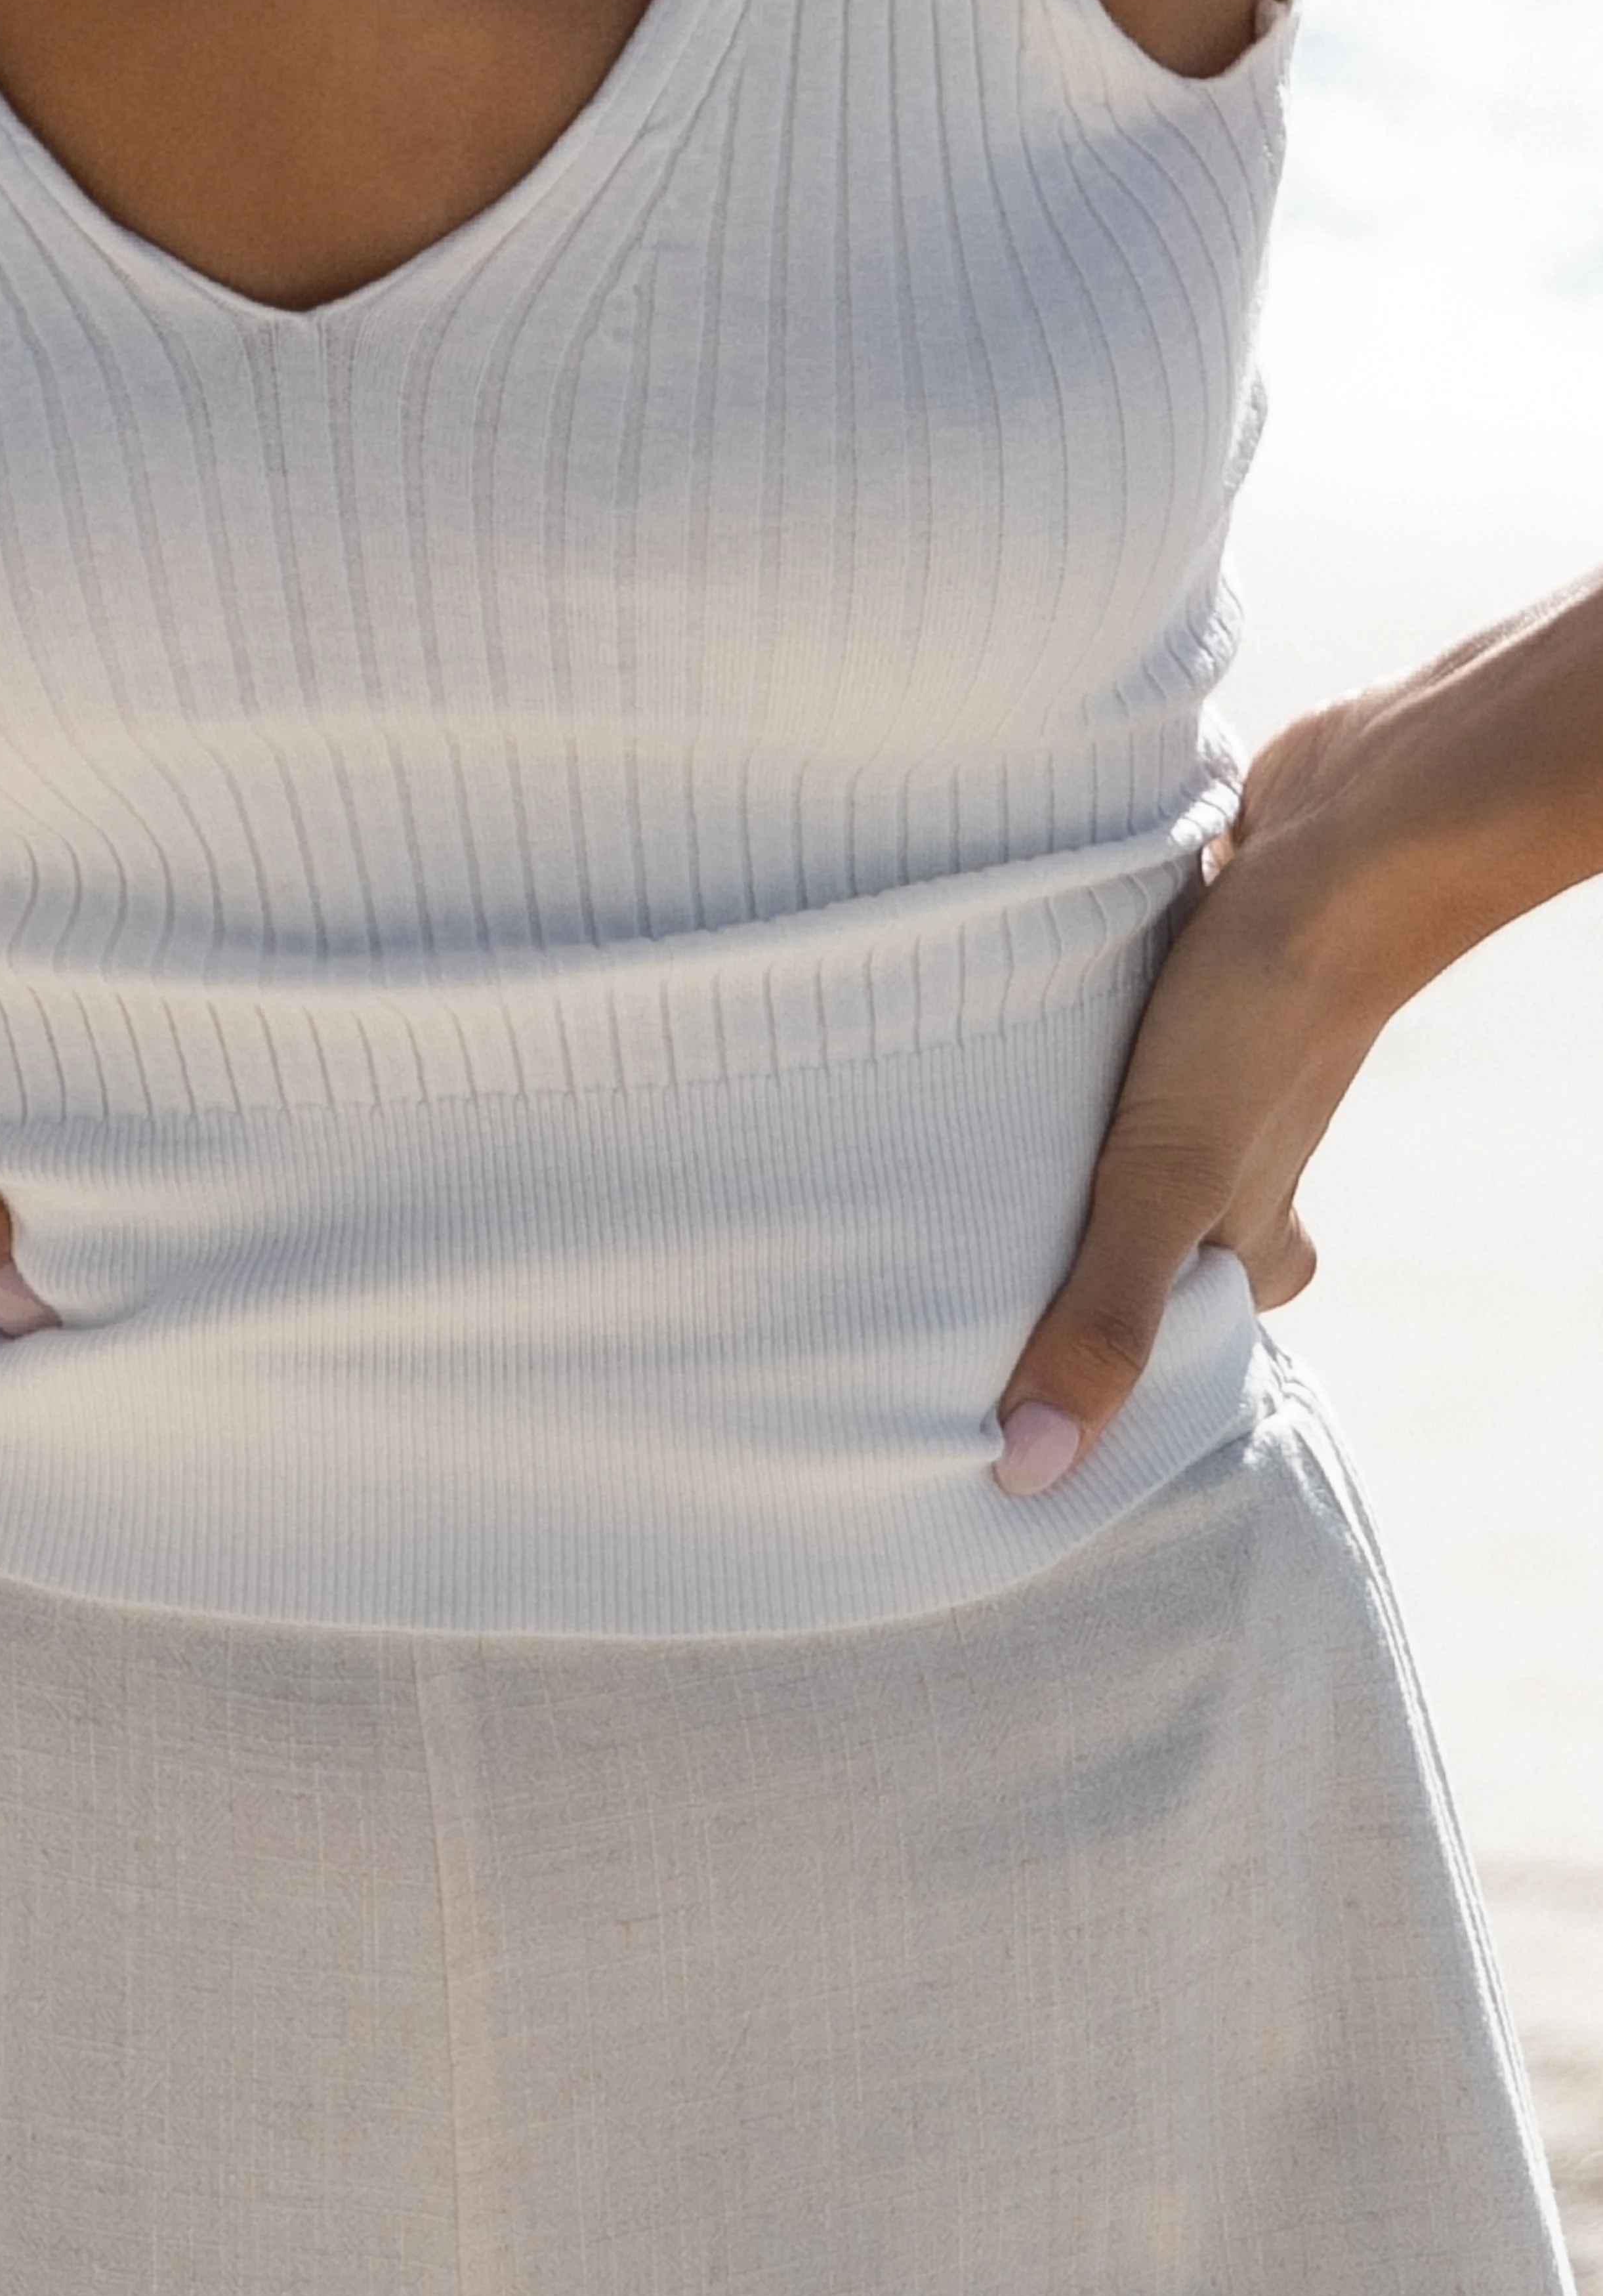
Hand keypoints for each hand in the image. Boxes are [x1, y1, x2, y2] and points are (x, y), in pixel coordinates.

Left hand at [990, 695, 1406, 1496]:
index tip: (1011, 1375)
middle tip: (956, 1255)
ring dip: (1059, 1126)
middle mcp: (1241, 1148)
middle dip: (1071, 1237)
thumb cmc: (1264, 1011)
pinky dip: (1065, 1029)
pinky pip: (1117, 1027)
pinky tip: (992, 1019)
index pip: (1195, 1321)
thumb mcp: (1165, 1181)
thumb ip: (1100, 1315)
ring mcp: (1215, 1057)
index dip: (1117, 1349)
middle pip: (1157, 1223)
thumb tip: (1027, 1469)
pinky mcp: (1185, 972)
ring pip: (1130, 1122)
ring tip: (946, 1145)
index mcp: (1254, 1226)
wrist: (1350, 826)